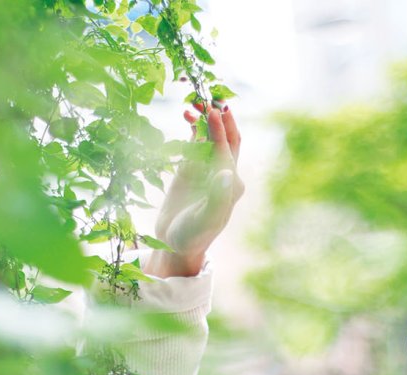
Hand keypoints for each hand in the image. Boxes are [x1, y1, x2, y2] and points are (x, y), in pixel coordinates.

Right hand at [147, 104, 243, 277]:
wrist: (176, 245)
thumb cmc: (194, 235)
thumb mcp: (206, 219)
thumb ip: (218, 197)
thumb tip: (228, 173)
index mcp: (231, 183)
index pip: (227, 149)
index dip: (220, 129)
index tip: (212, 111)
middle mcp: (222, 172)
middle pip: (227, 138)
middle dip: (220, 117)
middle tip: (210, 96)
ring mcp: (206, 169)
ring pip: (209, 137)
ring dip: (204, 120)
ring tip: (194, 103)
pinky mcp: (190, 169)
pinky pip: (193, 144)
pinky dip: (192, 129)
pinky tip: (186, 117)